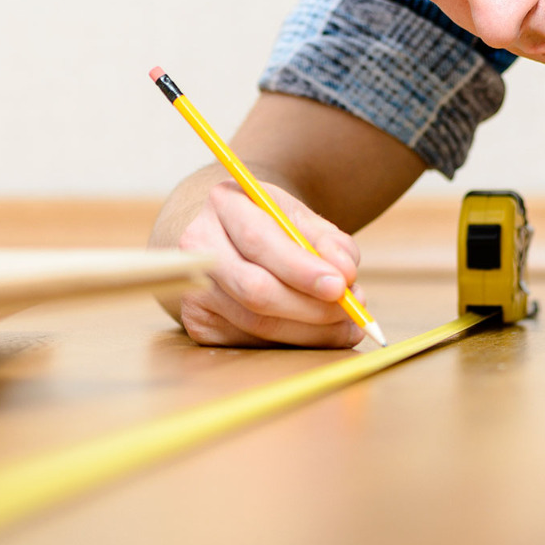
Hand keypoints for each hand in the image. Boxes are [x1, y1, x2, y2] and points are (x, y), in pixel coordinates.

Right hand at [153, 175, 363, 347]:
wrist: (225, 233)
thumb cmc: (268, 222)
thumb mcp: (299, 216)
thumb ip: (328, 241)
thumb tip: (345, 274)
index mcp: (224, 203)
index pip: (259, 241)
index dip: (301, 269)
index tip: (341, 286)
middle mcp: (198, 246)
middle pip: (254, 289)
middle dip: (311, 308)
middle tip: (352, 313)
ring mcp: (193, 289)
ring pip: (255, 324)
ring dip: (310, 331)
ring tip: (345, 323)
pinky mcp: (199, 323)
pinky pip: (252, 341)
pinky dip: (292, 341)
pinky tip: (316, 332)